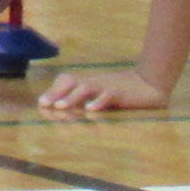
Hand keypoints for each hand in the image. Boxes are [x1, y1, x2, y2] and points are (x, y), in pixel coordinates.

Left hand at [39, 68, 168, 116]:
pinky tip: (91, 110)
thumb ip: (84, 98)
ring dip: (72, 97)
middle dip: (56, 92)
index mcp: (88, 82)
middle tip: (44, 104)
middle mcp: (94, 82)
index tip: (41, 102)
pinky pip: (108, 96)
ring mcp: (107, 86)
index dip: (54, 90)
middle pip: (72, 82)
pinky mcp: (120, 93)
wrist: (148, 84)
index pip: (67, 81)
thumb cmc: (121, 90)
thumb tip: (61, 107)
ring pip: (86, 88)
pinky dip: (99, 102)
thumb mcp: (99, 93)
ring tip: (60, 107)